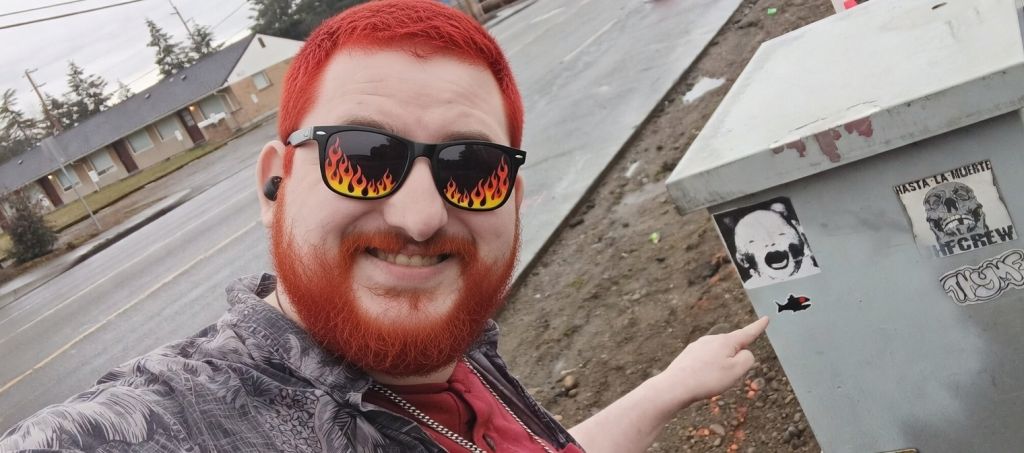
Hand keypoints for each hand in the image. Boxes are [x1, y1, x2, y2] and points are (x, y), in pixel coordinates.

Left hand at [653, 316, 768, 406]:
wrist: (675, 386)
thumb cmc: (708, 379)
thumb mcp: (736, 370)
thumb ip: (747, 359)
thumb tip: (744, 353)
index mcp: (726, 341)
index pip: (747, 333)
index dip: (758, 327)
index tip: (766, 319)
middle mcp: (712, 339)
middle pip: (732, 348)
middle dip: (735, 360)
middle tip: (726, 377)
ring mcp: (698, 346)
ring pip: (718, 356)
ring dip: (720, 368)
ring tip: (711, 381)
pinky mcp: (689, 355)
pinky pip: (706, 362)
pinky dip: (709, 371)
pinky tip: (701, 380)